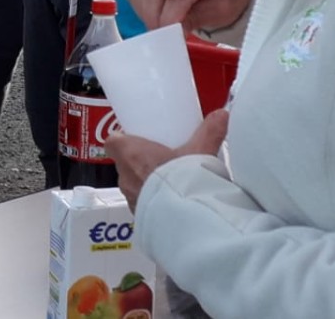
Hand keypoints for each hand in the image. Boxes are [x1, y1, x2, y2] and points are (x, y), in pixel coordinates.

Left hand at [105, 109, 229, 211]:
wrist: (186, 218)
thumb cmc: (183, 180)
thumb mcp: (201, 149)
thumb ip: (210, 130)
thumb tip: (222, 115)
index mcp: (132, 154)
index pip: (113, 142)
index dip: (123, 138)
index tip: (139, 137)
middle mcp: (126, 177)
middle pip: (125, 163)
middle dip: (140, 160)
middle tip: (161, 156)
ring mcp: (131, 199)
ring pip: (133, 184)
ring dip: (146, 181)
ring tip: (169, 178)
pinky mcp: (140, 217)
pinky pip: (142, 204)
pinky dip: (154, 200)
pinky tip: (172, 199)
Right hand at [126, 0, 250, 33]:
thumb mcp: (221, 10)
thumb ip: (195, 19)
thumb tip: (173, 33)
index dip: (170, 18)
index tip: (171, 37)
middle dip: (154, 18)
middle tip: (163, 39)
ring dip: (146, 14)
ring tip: (162, 28)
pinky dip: (141, 9)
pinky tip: (156, 17)